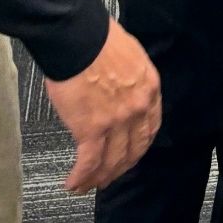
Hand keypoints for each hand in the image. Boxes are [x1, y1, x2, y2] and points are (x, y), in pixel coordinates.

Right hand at [45, 18, 161, 193]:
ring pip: (111, 162)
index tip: (130, 155)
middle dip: (119, 168)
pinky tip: (73, 183)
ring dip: (99, 178)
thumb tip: (118, 91)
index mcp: (149, 88)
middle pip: (132, 150)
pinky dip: (80, 177)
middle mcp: (137, 108)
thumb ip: (129, 80)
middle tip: (108, 176)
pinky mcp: (91, 129)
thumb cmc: (99, 40)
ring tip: (87, 184)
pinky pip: (89, 162)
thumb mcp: (130, 57)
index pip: (150, 129)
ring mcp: (116, 122)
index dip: (138, 148)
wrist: (80, 38)